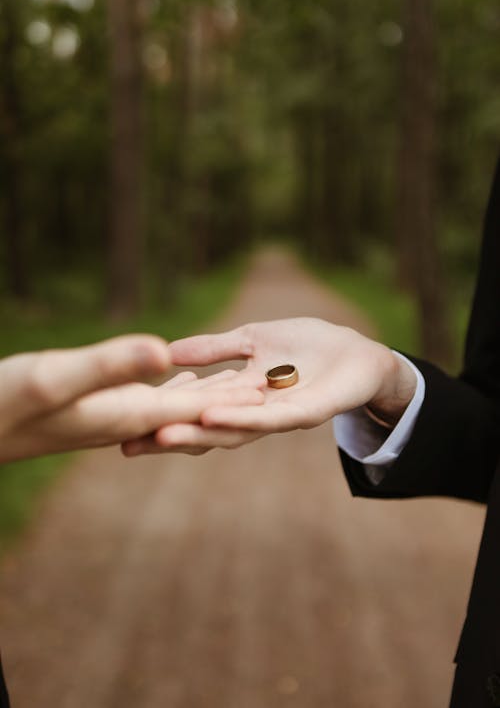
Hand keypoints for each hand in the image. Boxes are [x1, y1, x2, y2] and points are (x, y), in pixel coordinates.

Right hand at [0, 335, 264, 462]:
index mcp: (128, 416)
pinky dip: (175, 388)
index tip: (270, 388)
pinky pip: (150, 400)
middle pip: (194, 412)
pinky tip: (177, 377)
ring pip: (176, 407)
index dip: (234, 396)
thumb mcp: (56, 376)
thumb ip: (110, 366)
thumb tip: (164, 353)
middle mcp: (127, 421)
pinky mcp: (97, 411)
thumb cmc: (6, 402)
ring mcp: (112, 418)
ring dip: (210, 394)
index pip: (194, 408)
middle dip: (233, 399)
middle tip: (271, 383)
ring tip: (240, 380)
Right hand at [126, 318, 416, 454]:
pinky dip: (241, 418)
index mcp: (239, 397)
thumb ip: (215, 349)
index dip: (162, 416)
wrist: (358, 353)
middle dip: (170, 437)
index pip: (195, 411)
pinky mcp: (306, 413)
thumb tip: (169, 351)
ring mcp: (278, 417)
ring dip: (199, 433)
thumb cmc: (307, 346)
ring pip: (234, 430)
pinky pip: (270, 419)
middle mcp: (253, 414)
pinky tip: (214, 417)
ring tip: (162, 435)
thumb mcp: (252, 340)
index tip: (123, 424)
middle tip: (129, 444)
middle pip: (207, 430)